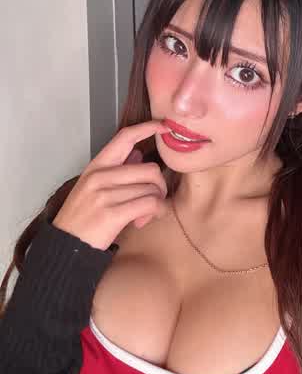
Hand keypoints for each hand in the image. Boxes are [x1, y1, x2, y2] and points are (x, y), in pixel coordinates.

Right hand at [52, 121, 169, 249]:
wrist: (65, 247)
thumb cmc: (83, 218)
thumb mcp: (93, 188)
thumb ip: (117, 170)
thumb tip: (139, 152)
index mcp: (96, 166)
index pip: (125, 137)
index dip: (147, 128)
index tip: (164, 126)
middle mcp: (99, 176)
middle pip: (150, 169)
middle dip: (160, 187)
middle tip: (154, 201)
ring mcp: (104, 194)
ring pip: (152, 189)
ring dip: (156, 205)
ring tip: (143, 216)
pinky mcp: (112, 213)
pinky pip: (150, 204)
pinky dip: (156, 213)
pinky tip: (144, 221)